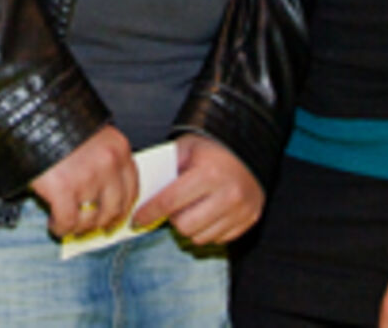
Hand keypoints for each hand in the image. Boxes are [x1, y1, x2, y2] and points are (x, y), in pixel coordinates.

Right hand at [29, 125, 136, 238]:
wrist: (29, 113)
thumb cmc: (56, 121)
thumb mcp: (90, 135)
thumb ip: (101, 159)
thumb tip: (99, 194)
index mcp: (118, 148)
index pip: (131, 188)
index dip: (122, 208)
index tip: (114, 217)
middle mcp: (109, 164)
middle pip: (115, 208)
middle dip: (101, 223)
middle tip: (89, 227)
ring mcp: (88, 177)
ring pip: (91, 219)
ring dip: (79, 228)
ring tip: (66, 224)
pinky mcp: (64, 189)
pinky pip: (68, 222)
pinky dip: (60, 228)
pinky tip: (54, 224)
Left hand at [129, 134, 263, 245]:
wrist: (250, 146)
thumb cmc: (214, 148)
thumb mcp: (187, 148)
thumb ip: (166, 170)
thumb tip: (144, 195)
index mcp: (209, 174)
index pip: (170, 202)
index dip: (149, 212)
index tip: (137, 220)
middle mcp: (228, 194)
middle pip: (185, 226)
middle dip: (173, 220)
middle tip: (172, 209)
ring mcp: (241, 210)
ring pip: (201, 237)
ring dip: (191, 227)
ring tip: (191, 210)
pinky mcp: (250, 219)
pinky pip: (219, 239)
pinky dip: (209, 230)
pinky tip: (208, 214)